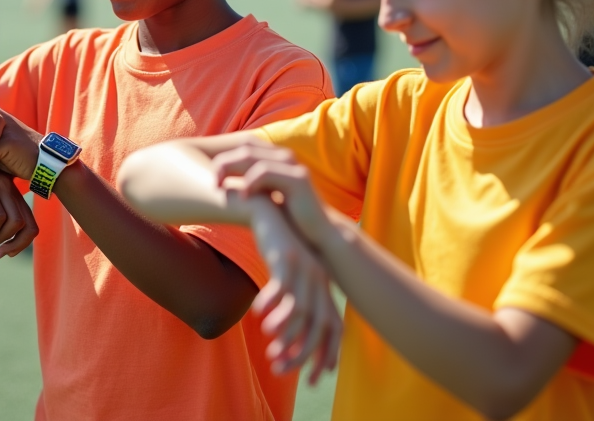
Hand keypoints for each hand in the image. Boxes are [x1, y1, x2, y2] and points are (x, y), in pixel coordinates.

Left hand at [215, 141, 330, 246]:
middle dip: (222, 161)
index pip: (241, 146)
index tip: (204, 173)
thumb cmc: (289, 221)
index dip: (221, 156)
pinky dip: (250, 182)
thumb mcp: (265, 200)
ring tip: (217, 185)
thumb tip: (218, 186)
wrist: (319, 237)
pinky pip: (266, 172)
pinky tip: (242, 195)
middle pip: (243, 147)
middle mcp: (282, 157)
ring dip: (230, 168)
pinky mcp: (298, 179)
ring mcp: (291, 165)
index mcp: (274, 158)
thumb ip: (248, 188)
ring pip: (251, 156)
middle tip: (208, 180)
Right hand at [249, 199, 340, 383]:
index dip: (326, 355)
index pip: (334, 329)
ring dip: (285, 333)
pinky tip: (259, 317)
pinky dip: (271, 304)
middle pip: (317, 325)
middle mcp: (319, 281)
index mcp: (324, 288)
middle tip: (280, 370)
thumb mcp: (290, 281)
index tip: (314, 380)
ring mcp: (304, 269)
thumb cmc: (277, 252)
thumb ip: (294, 307)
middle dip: (301, 353)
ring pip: (299, 310)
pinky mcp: (286, 257)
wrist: (269, 213)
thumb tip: (288, 345)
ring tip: (270, 350)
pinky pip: (280, 287)